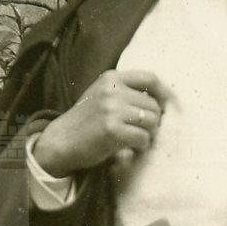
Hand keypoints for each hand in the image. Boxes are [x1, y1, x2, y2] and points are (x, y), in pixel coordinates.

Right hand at [33, 69, 173, 176]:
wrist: (62, 140)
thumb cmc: (86, 121)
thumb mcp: (103, 95)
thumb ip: (126, 92)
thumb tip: (163, 101)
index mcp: (111, 77)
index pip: (150, 78)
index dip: (162, 94)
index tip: (164, 108)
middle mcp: (112, 90)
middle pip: (153, 104)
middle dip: (154, 121)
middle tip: (144, 132)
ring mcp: (111, 109)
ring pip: (151, 121)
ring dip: (149, 134)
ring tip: (137, 139)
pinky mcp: (112, 129)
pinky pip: (143, 137)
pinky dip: (141, 146)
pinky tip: (131, 148)